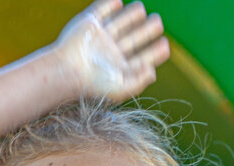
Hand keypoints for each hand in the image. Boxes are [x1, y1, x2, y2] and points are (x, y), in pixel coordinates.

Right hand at [53, 0, 170, 101]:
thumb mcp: (122, 88)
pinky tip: (119, 2)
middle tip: (157, 23)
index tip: (165, 46)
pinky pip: (101, 10)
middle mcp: (110, 53)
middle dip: (147, 30)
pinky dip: (111, 4)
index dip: (155, 52)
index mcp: (118, 69)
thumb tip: (153, 71)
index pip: (141, 58)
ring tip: (141, 10)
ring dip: (132, 15)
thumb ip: (140, 81)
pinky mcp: (89, 24)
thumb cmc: (93, 84)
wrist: (68, 71)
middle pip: (134, 38)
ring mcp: (99, 38)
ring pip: (120, 23)